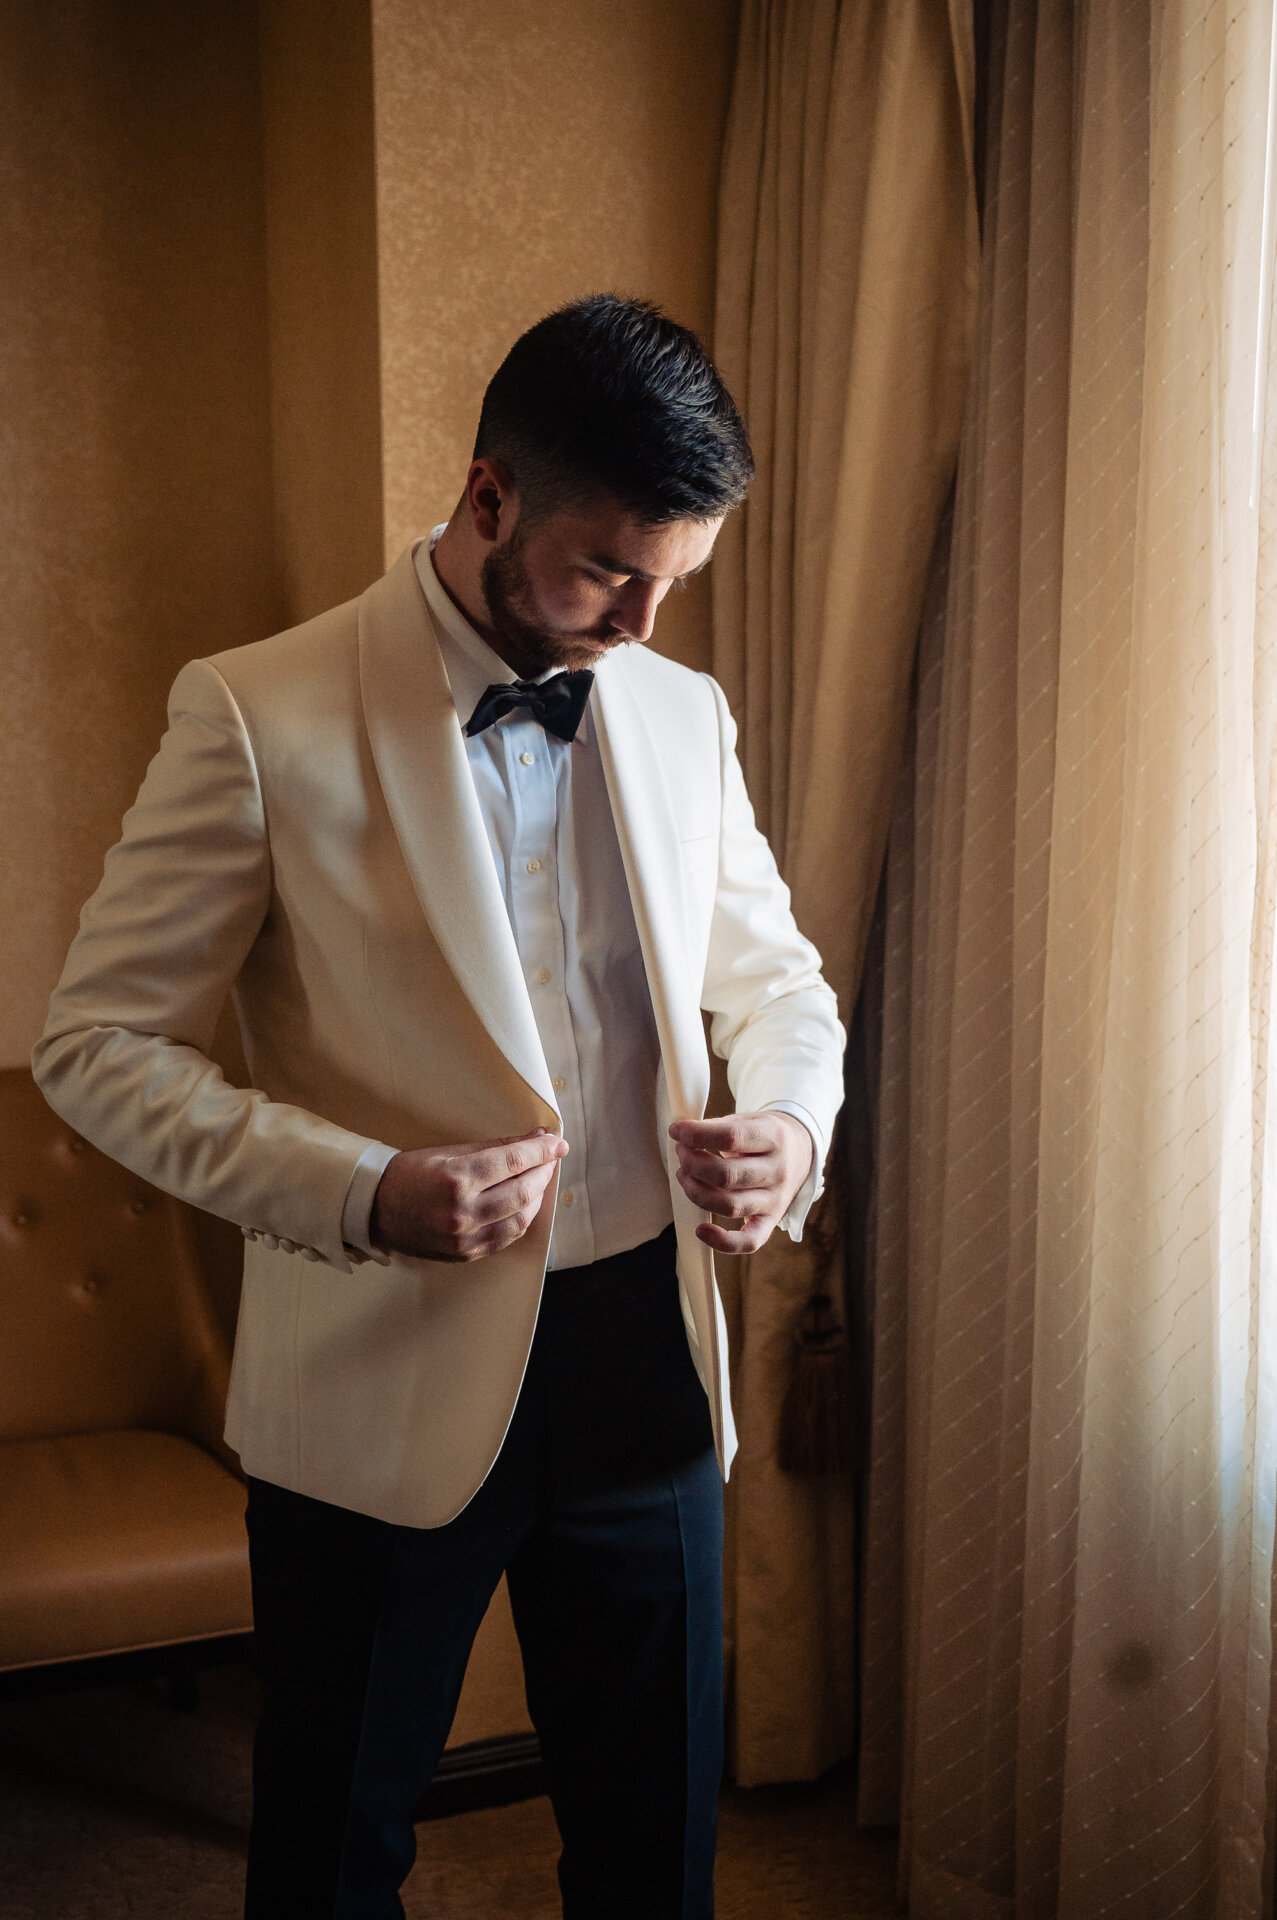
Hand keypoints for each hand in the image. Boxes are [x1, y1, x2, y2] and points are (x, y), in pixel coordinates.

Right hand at [370, 1128, 567, 1261]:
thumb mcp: (449, 1151)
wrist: (374, 1209)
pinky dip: (522, 1219)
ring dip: (537, 1197)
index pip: (513, 1162)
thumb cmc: (410, 1173)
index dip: (541, 1151)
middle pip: (523, 1192)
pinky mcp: (465, 1253)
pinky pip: (507, 1238)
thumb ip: (496, 1147)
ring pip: (521, 1219)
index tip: (557, 1143)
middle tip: (549, 1159)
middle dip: (543, 1172)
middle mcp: (463, 1211)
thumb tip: (536, 1139)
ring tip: (537, 1180)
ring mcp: (465, 1237)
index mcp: (457, 1179)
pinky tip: (524, 1204)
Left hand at [667, 1111, 813, 1254]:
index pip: (732, 1137)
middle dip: (693, 1164)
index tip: (677, 1131)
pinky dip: (723, 1242)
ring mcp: (776, 1199)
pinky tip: (701, 1229)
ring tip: (685, 1176)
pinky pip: (749, 1242)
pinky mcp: (771, 1221)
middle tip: (682, 1153)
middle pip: (726, 1176)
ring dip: (696, 1192)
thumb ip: (718, 1127)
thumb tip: (682, 1135)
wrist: (802, 1152)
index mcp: (774, 1137)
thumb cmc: (764, 1137)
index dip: (697, 1135)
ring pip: (730, 1206)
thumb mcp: (749, 1120)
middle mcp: (778, 1170)